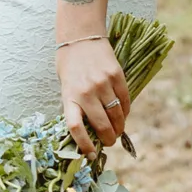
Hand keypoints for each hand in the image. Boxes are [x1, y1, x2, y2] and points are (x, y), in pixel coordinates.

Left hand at [57, 35, 130, 156]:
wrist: (80, 36)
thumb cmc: (69, 65)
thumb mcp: (66, 87)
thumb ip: (76, 106)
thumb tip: (90, 130)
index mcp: (69, 96)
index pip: (75, 128)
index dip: (84, 145)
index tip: (90, 154)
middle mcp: (86, 92)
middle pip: (101, 125)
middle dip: (108, 139)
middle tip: (110, 142)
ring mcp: (103, 83)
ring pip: (117, 114)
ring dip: (119, 127)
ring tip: (118, 130)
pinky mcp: (117, 75)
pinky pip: (125, 100)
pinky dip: (125, 111)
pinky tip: (123, 114)